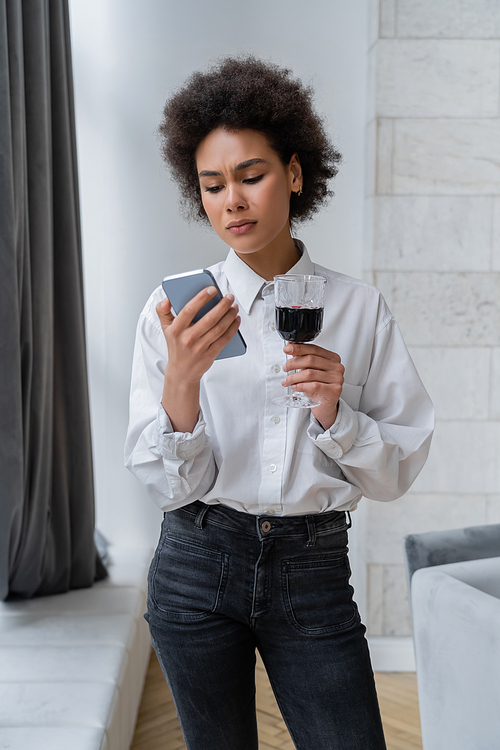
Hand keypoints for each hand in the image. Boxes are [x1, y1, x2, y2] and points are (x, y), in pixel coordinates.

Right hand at [156, 287, 239, 432]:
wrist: (181, 372)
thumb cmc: (176, 346)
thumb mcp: (165, 329)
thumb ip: (163, 311)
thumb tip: (166, 299)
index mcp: (176, 329)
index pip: (189, 310)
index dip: (201, 298)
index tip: (212, 289)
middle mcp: (187, 338)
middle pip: (209, 319)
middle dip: (222, 305)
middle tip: (229, 297)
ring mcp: (200, 347)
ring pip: (219, 328)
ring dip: (230, 315)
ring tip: (234, 306)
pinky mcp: (210, 355)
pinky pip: (224, 339)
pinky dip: (233, 328)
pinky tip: (236, 320)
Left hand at [282, 343, 343, 429]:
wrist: (325, 405)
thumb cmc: (318, 387)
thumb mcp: (310, 370)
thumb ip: (302, 358)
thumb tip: (289, 346)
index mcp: (332, 358)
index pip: (314, 349)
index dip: (299, 348)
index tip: (287, 348)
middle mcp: (337, 367)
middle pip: (311, 360)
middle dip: (294, 363)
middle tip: (285, 367)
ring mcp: (337, 378)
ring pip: (310, 373)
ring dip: (294, 377)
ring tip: (286, 381)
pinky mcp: (335, 390)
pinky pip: (314, 386)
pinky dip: (301, 386)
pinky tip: (295, 387)